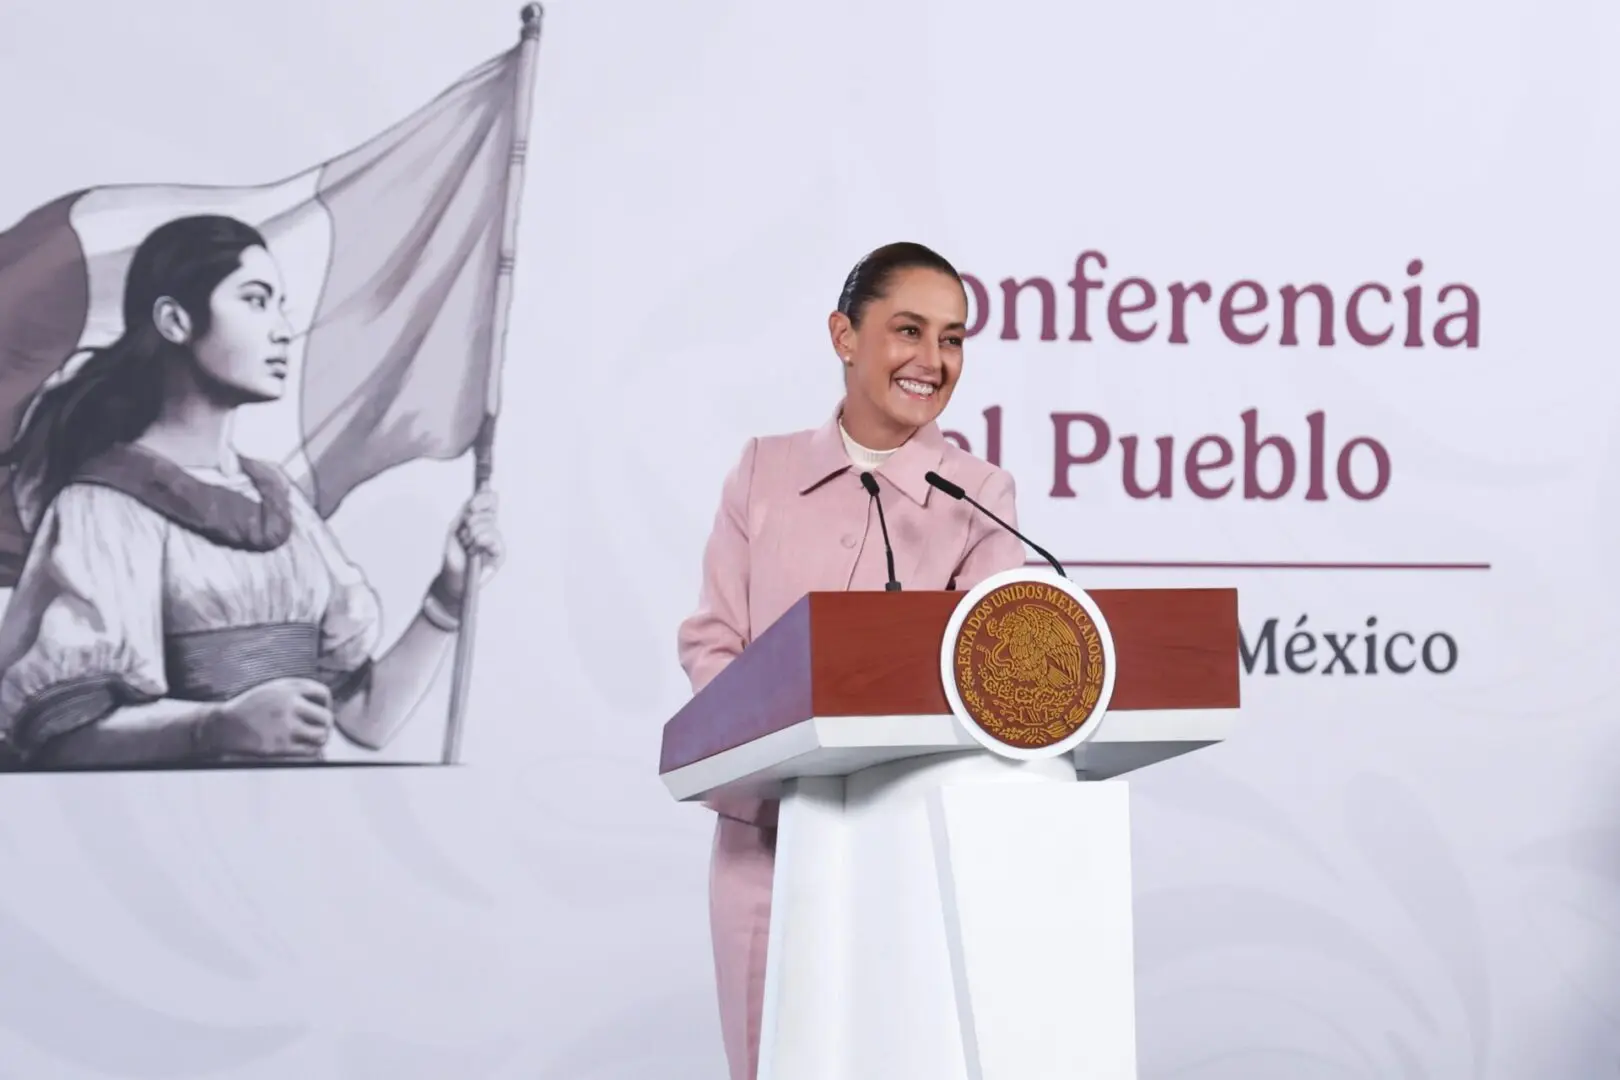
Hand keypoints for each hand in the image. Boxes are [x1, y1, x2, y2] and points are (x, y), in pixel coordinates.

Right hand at [203, 678, 333, 757]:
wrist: (224, 726)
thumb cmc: (253, 708)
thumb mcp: (274, 689)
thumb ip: (299, 691)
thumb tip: (328, 706)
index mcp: (288, 688)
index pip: (323, 693)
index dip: (326, 703)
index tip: (319, 710)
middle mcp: (289, 705)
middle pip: (326, 717)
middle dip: (326, 724)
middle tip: (320, 729)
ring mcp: (284, 726)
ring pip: (321, 735)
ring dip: (321, 738)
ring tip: (315, 739)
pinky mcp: (279, 746)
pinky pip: (310, 751)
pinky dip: (313, 750)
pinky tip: (307, 747)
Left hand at [434, 488, 504, 607]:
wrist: (452, 577)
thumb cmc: (454, 554)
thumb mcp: (456, 527)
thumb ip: (468, 510)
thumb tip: (480, 497)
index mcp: (482, 518)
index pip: (491, 499)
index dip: (483, 498)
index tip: (472, 506)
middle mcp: (491, 528)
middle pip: (489, 511)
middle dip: (471, 521)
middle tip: (464, 536)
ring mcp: (497, 541)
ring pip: (489, 525)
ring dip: (472, 535)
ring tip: (467, 547)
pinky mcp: (500, 554)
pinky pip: (495, 540)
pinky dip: (483, 542)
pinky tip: (476, 550)